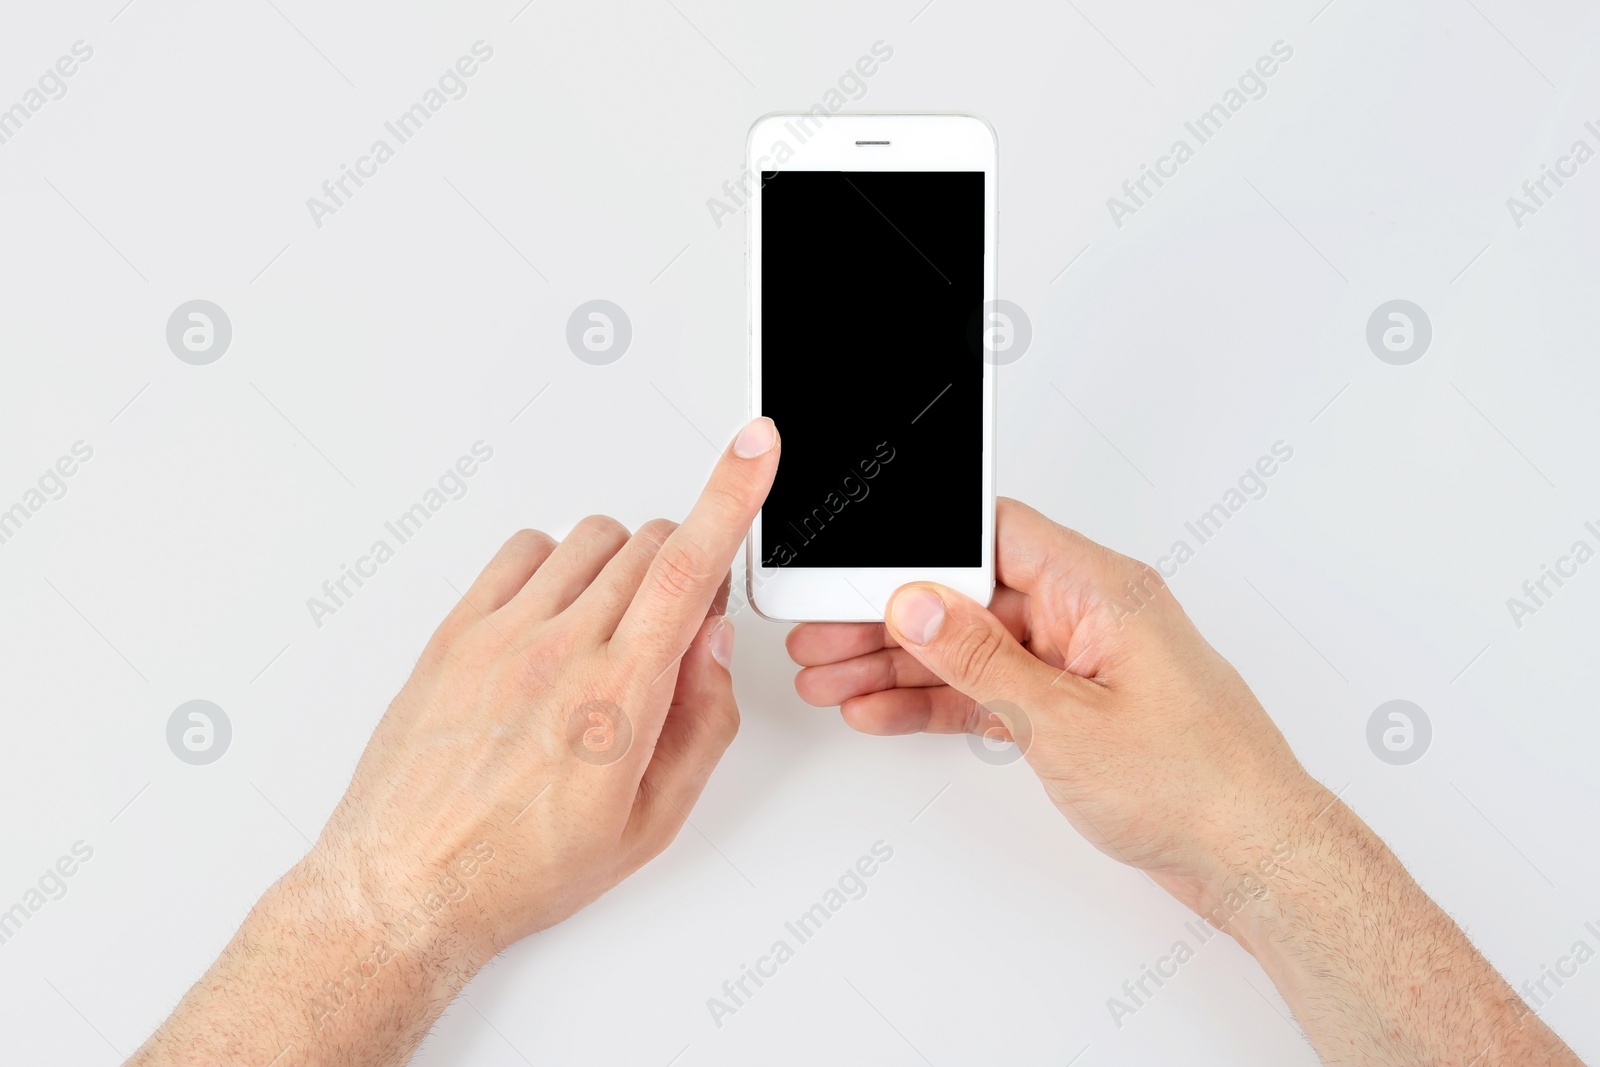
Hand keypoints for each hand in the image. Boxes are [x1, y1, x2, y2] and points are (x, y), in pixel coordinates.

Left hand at [307, 416, 779, 967]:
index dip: (731, 494)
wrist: (407, 884)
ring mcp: (502, 634)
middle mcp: (561, 651)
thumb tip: (712, 643)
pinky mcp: (456, 631)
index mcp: (620, 698)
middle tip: (673, 624)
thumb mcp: (649, 824)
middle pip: (649, 545)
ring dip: (623, 562)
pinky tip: (556, 610)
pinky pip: (523, 549)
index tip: (753, 446)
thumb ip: (701, 723)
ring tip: (610, 626)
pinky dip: (557, 560)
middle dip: (683, 565)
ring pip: (590, 538)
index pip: (690, 567)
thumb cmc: (520, 867)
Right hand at [787, 496, 1324, 909]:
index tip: (855, 568)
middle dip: (889, 616)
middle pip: (968, 594)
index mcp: (1100, 588)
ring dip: (900, 664)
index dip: (918, 545)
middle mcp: (1089, 614)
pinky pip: (989, 690)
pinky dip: (939, 701)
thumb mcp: (1065, 720)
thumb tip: (917, 603)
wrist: (1256, 859)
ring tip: (830, 678)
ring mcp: (1079, 663)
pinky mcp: (1072, 709)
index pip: (993, 533)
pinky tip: (882, 710)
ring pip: (970, 646)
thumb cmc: (1199, 785)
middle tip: (820, 636)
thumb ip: (982, 659)